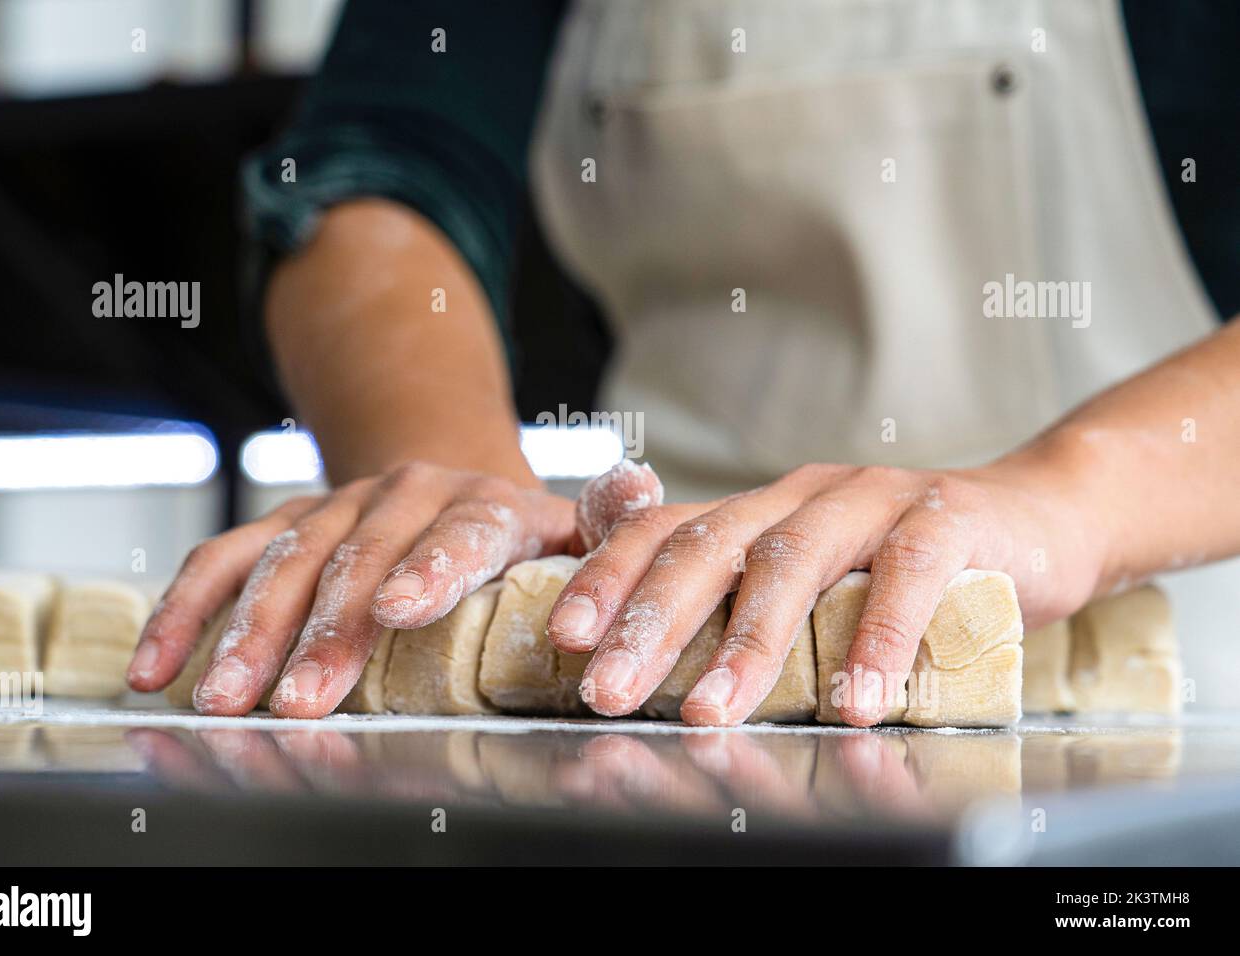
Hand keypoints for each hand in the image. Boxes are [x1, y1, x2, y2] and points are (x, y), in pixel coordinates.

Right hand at [127, 461, 576, 717]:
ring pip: (283, 561)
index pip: (458, 531)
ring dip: (247, 631)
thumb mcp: (566, 525)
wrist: (441, 479)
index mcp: (481, 503)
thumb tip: (639, 486)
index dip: (430, 568)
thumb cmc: (511, 532)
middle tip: (298, 701)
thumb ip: (600, 520)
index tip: (401, 613)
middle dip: (325, 635)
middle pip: (357, 561)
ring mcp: (336, 507)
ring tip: (223, 699)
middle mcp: (403, 496)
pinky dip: (185, 612)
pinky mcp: (284, 521)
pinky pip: (223, 560)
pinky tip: (156, 667)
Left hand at [547, 450, 1104, 726]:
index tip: (565, 636)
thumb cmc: (910, 568)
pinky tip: (857, 700)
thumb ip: (753, 605)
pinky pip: (906, 574)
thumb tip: (662, 668)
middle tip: (610, 689)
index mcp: (759, 510)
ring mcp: (872, 499)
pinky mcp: (947, 517)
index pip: (664, 530)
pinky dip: (878, 639)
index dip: (609, 577)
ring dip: (749, 643)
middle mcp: (802, 495)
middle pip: (710, 545)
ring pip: (792, 561)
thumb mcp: (819, 581)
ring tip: (713, 710)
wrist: (1039, 520)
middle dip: (652, 620)